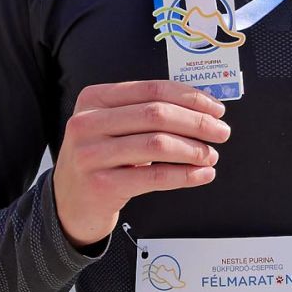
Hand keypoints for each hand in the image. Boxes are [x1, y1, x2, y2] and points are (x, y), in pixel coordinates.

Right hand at [53, 80, 229, 248]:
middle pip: (156, 114)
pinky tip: (201, 175)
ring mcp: (92, 155)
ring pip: (157, 145)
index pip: (152, 89)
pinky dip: (185, 175)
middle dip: (197, 122)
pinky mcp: (101, 185)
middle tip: (221, 132)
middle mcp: (87, 123)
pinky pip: (154, 177)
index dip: (190, 97)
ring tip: (210, 155)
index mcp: (94, 98)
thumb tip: (203, 107)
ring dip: (193, 150)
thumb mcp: (111, 126)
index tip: (215, 108)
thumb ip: (146, 111)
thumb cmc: (100, 158)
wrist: (70, 203)